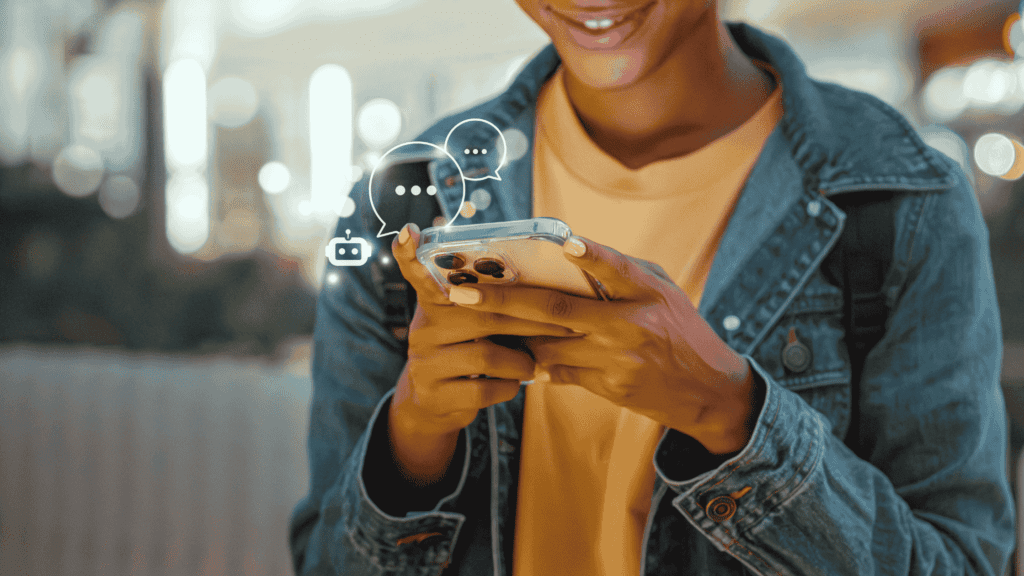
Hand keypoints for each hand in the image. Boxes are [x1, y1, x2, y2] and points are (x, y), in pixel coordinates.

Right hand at [387, 223, 576, 483]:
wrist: (436, 402)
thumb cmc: (469, 349)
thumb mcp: (471, 322)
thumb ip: (491, 302)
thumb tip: (547, 284)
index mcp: (435, 301)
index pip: (418, 272)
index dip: (410, 254)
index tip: (409, 231)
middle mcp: (424, 327)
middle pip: (482, 314)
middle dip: (531, 321)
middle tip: (566, 325)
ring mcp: (424, 361)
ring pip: (486, 356)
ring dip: (521, 362)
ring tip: (534, 364)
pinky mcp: (434, 394)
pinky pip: (482, 390)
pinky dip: (508, 387)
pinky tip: (513, 384)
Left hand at [446, 236, 759, 454]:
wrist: (706, 391)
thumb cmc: (680, 328)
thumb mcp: (661, 290)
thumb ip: (621, 271)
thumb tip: (569, 251)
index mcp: (645, 292)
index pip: (614, 269)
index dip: (589, 255)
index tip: (562, 241)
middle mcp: (628, 325)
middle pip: (555, 310)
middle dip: (503, 300)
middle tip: (461, 292)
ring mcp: (615, 360)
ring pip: (546, 344)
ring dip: (507, 333)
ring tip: (467, 320)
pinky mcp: (607, 386)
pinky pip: (557, 371)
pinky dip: (532, 361)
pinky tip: (507, 351)